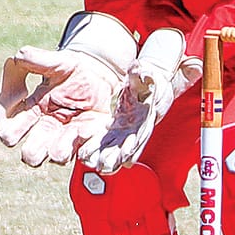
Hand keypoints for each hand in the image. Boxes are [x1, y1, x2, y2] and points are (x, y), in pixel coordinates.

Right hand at [0, 11, 135, 167]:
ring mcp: (64, 137)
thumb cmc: (68, 68)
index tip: (23, 110)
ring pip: (56, 158)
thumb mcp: (51, 60)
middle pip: (29, 155)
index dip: (10, 129)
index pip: (8, 132)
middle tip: (44, 133)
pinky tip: (86, 127)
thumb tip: (16, 59)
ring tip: (70, 131)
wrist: (96, 74)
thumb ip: (33, 59)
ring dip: (61, 150)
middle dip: (33, 151)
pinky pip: (83, 151)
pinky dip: (83, 142)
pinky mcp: (85, 138)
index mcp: (27, 112)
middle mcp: (43, 130)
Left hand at [79, 28, 204, 173]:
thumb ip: (141, 74)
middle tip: (105, 166)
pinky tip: (86, 156)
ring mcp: (127, 129)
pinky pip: (107, 140)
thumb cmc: (147, 80)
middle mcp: (138, 127)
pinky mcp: (117, 129)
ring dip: (106, 157)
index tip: (126, 155)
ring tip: (95, 166)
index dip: (135, 144)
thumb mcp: (145, 76)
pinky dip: (98, 148)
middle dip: (117, 156)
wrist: (147, 85)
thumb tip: (138, 68)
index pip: (142, 133)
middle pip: (128, 144)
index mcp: (148, 115)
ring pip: (117, 146)